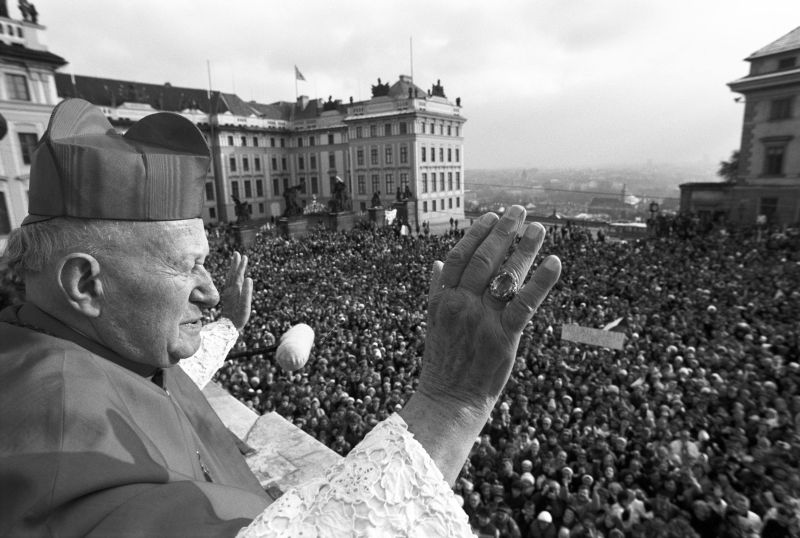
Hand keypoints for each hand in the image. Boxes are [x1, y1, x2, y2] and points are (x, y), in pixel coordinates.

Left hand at [219, 251, 252, 331]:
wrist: (227, 327)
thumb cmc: (238, 318)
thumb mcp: (244, 306)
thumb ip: (246, 292)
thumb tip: (249, 278)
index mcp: (235, 290)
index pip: (238, 275)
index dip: (240, 266)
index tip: (243, 256)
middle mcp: (230, 290)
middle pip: (233, 274)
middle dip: (236, 264)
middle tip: (238, 253)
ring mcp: (229, 293)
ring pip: (231, 278)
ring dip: (234, 268)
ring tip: (236, 260)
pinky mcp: (228, 296)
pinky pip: (230, 283)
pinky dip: (232, 276)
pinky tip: (234, 274)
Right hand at [400, 206, 560, 482]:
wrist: (448, 401)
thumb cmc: (443, 362)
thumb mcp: (433, 322)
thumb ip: (436, 290)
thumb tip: (437, 262)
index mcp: (442, 299)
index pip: (459, 256)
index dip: (476, 233)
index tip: (491, 216)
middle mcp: (460, 305)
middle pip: (484, 260)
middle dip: (503, 232)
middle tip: (519, 212)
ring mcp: (481, 320)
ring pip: (504, 275)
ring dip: (524, 249)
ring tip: (539, 229)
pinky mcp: (503, 338)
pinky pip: (524, 303)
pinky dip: (541, 281)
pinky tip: (554, 262)